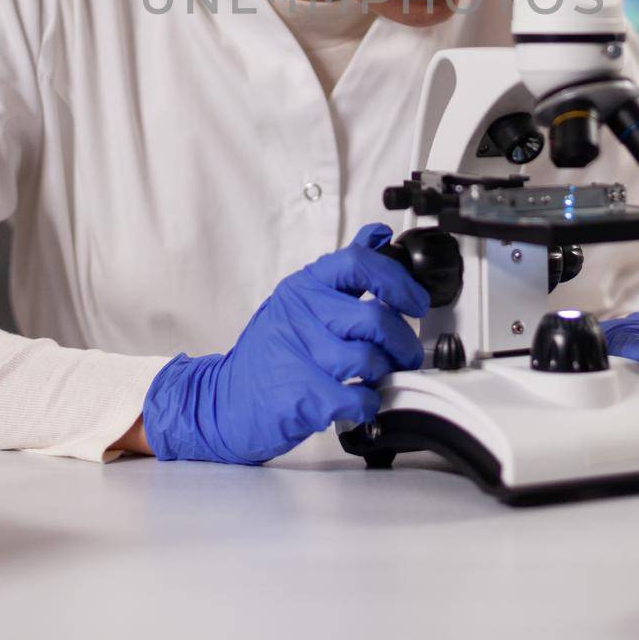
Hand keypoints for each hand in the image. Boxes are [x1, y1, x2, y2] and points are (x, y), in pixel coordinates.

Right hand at [142, 222, 429, 463]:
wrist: (222, 402)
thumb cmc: (271, 353)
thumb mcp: (301, 300)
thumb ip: (343, 271)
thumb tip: (378, 235)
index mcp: (304, 286)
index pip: (359, 263)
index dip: (397, 281)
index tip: (416, 303)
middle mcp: (299, 313)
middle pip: (374, 318)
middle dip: (402, 342)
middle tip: (406, 355)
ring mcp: (297, 353)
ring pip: (368, 359)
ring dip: (383, 374)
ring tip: (375, 379)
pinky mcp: (299, 395)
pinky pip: (356, 397)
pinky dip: (368, 404)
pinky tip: (360, 402)